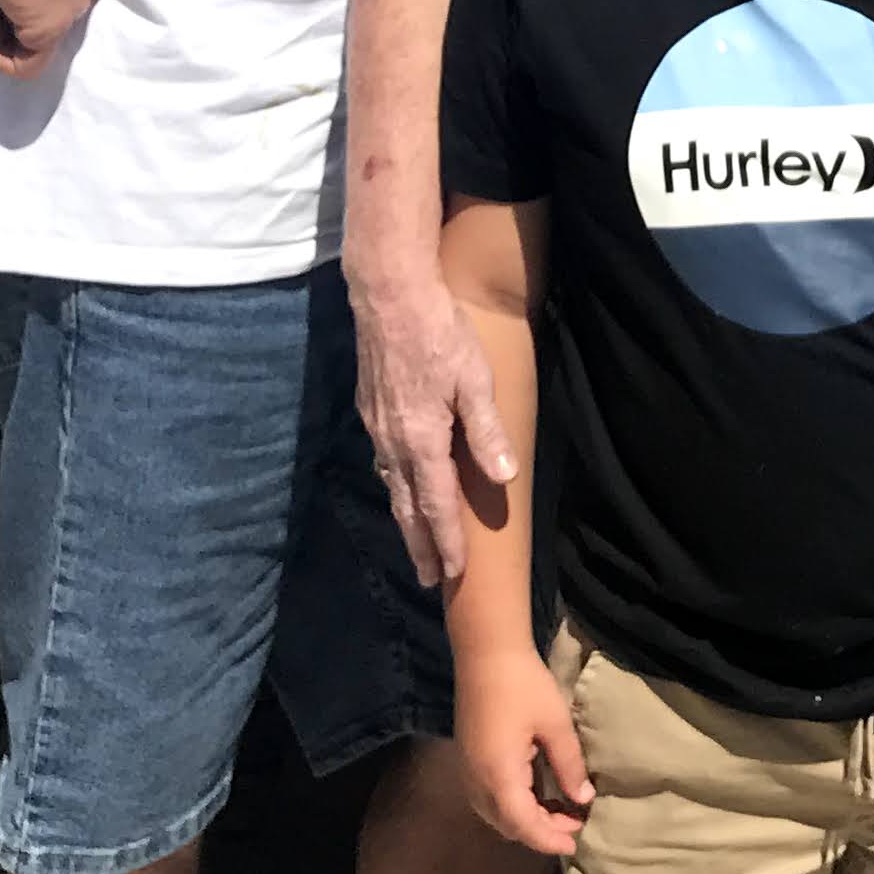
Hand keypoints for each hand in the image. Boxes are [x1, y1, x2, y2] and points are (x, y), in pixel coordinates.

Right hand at [355, 265, 514, 586]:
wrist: (388, 295)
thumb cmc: (439, 333)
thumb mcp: (474, 380)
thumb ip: (486, 431)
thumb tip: (504, 479)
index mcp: (421, 441)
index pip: (435, 505)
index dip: (445, 541)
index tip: (453, 573)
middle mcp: (393, 442)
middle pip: (406, 506)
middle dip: (419, 544)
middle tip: (427, 578)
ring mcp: (376, 426)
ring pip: (390, 485)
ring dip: (404, 518)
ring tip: (414, 540)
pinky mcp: (369, 409)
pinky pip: (382, 460)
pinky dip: (392, 485)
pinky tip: (398, 483)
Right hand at [453, 643, 590, 855]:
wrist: (486, 652)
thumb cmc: (524, 684)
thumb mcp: (555, 724)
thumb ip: (569, 765)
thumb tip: (583, 798)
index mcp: (498, 775)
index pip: (523, 824)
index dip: (549, 839)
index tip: (574, 844)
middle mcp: (477, 781)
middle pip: (507, 824)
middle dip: (540, 831)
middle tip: (574, 823)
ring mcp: (468, 770)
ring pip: (496, 814)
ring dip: (526, 819)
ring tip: (560, 811)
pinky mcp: (468, 759)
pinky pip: (489, 798)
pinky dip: (513, 805)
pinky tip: (536, 793)